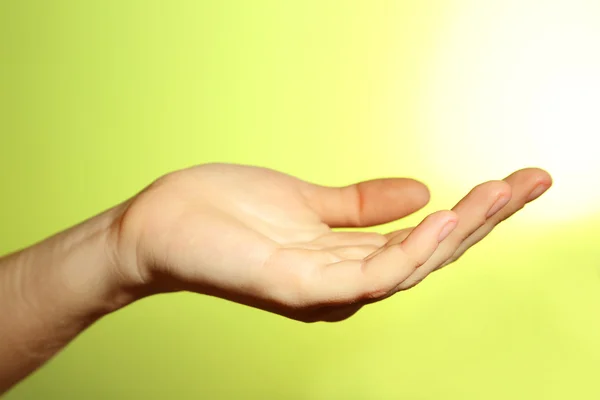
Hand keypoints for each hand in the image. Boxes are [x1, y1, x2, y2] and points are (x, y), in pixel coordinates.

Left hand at [111, 163, 551, 321]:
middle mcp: (343, 283)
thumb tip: (422, 190)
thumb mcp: (305, 201)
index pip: (423, 238)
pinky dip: (410, 251)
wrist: (160, 224)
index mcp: (346, 261)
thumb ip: (361, 206)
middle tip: (531, 182)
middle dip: (484, 220)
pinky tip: (441, 221)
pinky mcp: (298, 286)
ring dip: (459, 232)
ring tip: (500, 195)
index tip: (515, 181)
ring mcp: (322, 290)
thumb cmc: (225, 213)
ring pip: (408, 266)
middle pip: (429, 254)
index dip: (473, 213)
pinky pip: (367, 275)